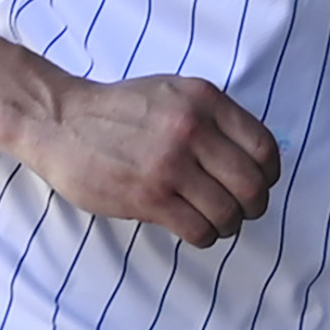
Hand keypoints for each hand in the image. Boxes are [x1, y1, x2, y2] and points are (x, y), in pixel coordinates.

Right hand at [21, 75, 282, 248]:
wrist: (59, 121)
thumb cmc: (118, 110)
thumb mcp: (174, 93)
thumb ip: (214, 117)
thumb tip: (253, 158)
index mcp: (205, 100)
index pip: (264, 147)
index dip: (269, 174)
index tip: (260, 183)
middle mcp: (192, 129)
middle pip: (252, 185)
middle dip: (253, 206)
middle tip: (240, 210)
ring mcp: (170, 164)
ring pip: (228, 212)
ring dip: (227, 225)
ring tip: (214, 221)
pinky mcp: (148, 196)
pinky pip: (199, 229)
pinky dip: (204, 236)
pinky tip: (193, 228)